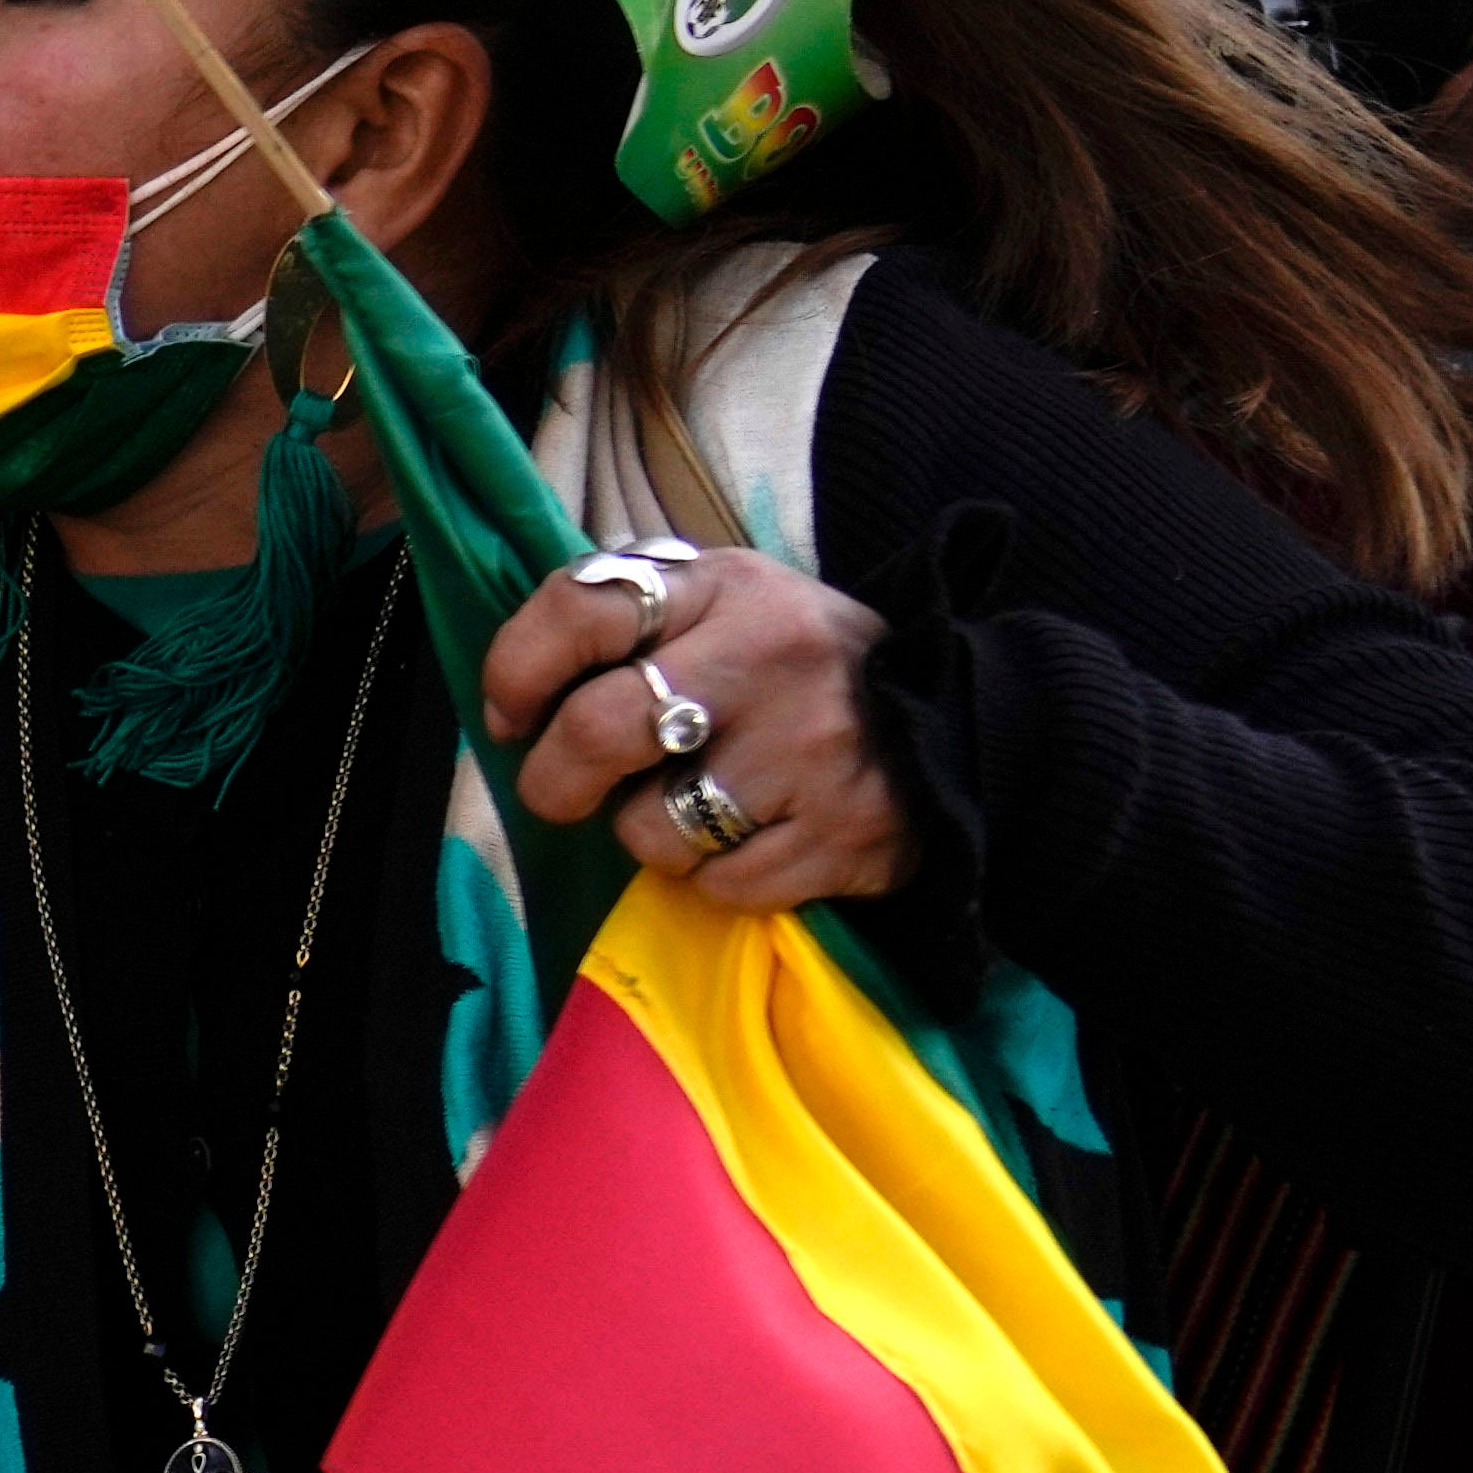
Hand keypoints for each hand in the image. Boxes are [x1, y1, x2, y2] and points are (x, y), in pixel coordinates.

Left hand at [480, 535, 911, 917]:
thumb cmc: (795, 666)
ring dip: (648, 836)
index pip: (581, 609)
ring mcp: (812, 749)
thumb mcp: (724, 604)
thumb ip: (627, 625)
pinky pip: (719, 886)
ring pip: (651, 829)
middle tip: (565, 793)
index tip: (512, 716)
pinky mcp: (845, 833)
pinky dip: (717, 878)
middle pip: (597, 731)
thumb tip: (511, 700)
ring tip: (695, 806)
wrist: (960, 716)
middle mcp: (770, 655)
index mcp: (723, 586)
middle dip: (553, 781)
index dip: (517, 671)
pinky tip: (756, 837)